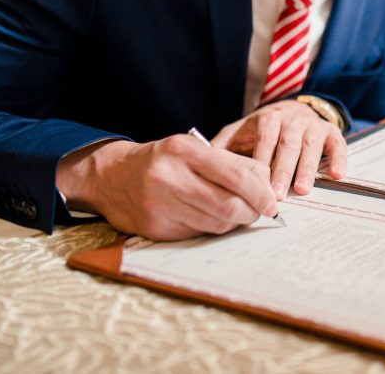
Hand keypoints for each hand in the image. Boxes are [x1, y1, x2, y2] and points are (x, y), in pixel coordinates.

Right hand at [56, 135, 277, 240]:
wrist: (113, 177)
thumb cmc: (164, 160)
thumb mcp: (193, 149)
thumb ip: (230, 162)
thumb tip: (267, 184)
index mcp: (184, 151)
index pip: (235, 175)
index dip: (259, 192)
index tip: (272, 203)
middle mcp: (170, 178)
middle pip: (228, 206)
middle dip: (251, 213)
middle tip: (259, 212)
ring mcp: (160, 206)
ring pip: (216, 224)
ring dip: (234, 222)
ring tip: (236, 213)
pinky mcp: (156, 229)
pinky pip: (198, 234)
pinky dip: (211, 228)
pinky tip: (209, 218)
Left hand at [213, 100, 347, 199]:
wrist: (293, 110)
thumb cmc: (262, 130)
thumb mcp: (240, 132)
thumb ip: (223, 146)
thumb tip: (200, 161)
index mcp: (268, 119)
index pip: (265, 139)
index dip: (262, 161)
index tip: (256, 184)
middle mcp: (291, 119)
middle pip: (288, 145)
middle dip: (283, 170)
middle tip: (278, 195)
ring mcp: (312, 125)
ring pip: (311, 146)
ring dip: (308, 168)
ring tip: (303, 189)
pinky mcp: (331, 132)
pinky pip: (337, 145)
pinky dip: (339, 159)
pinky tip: (337, 176)